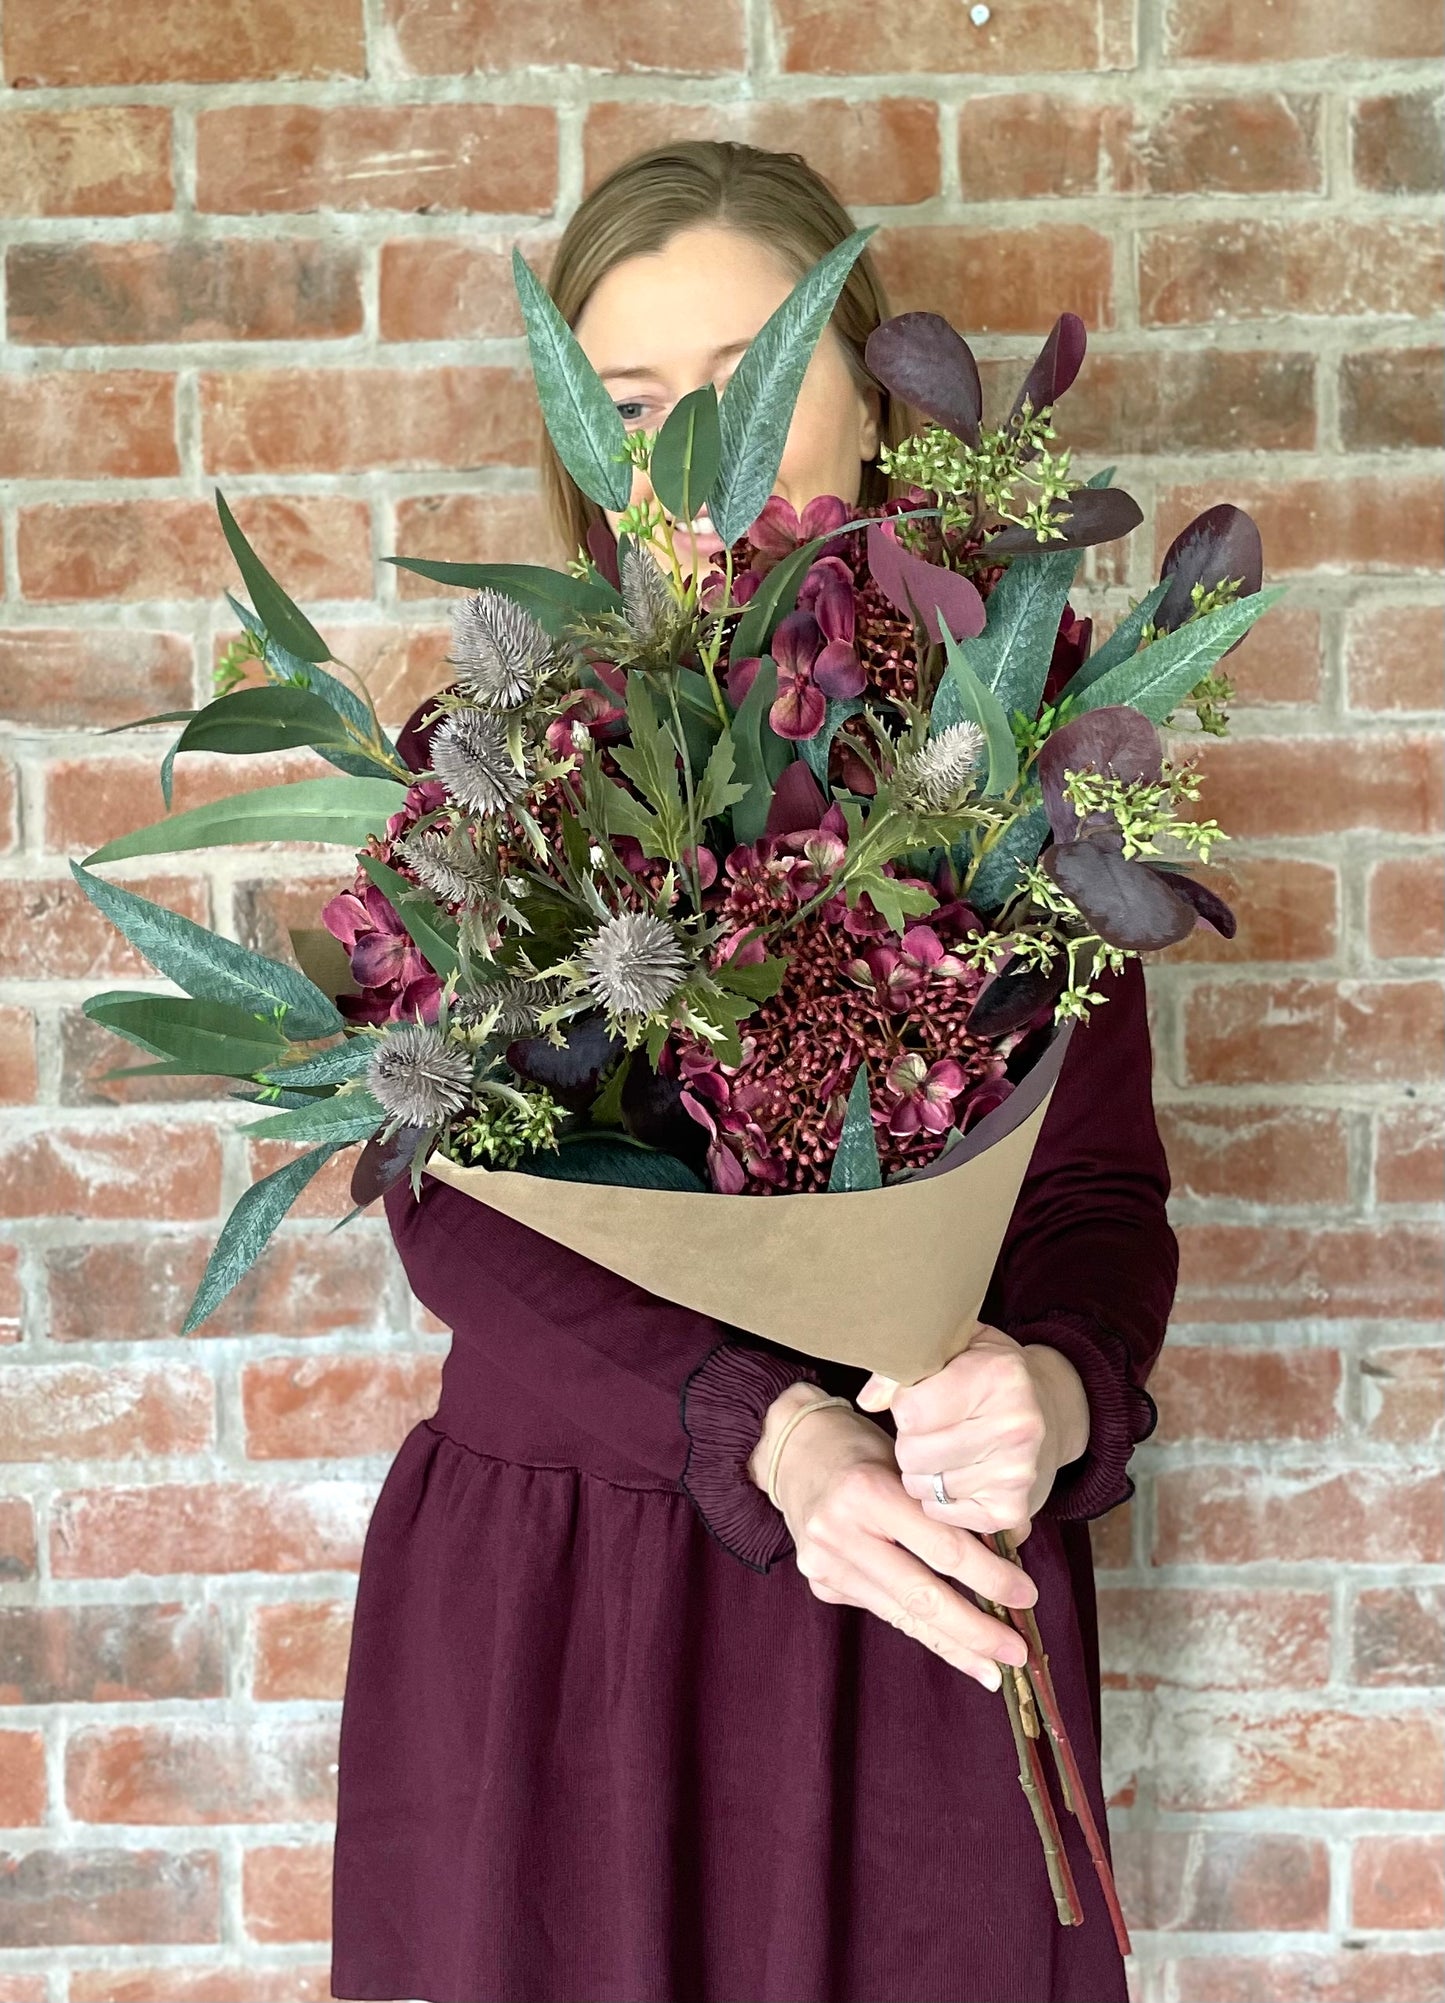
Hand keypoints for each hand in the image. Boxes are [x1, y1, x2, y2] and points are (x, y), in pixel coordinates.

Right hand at [749, 1383, 1038, 1691]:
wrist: (794, 1452)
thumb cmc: (863, 1449)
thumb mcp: (907, 1461)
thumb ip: (947, 1505)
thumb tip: (1012, 1546)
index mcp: (867, 1491)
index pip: (941, 1546)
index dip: (989, 1576)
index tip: (1027, 1596)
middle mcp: (840, 1531)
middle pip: (922, 1595)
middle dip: (975, 1630)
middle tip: (1017, 1652)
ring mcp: (825, 1563)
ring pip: (902, 1615)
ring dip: (953, 1646)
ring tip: (992, 1670)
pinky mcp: (821, 1584)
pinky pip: (883, 1610)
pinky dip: (920, 1628)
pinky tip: (952, 1647)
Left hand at [857, 1325, 1089, 1543]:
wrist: (1050, 1410)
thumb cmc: (987, 1373)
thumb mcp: (953, 1347)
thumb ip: (906, 1364)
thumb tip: (870, 1400)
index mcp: (998, 1374)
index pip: (911, 1409)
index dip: (904, 1405)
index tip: (919, 1397)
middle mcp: (1015, 1424)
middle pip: (913, 1453)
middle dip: (910, 1441)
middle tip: (931, 1428)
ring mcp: (1016, 1472)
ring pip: (923, 1486)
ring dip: (922, 1471)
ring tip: (944, 1450)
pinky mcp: (1010, 1509)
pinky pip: (941, 1513)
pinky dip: (939, 1499)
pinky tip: (958, 1473)